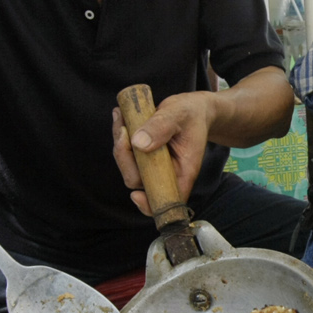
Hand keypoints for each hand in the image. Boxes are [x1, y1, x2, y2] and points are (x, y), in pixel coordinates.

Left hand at [111, 91, 213, 216]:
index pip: (167, 199)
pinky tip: (121, 117)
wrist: (193, 109)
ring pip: (128, 167)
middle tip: (123, 130)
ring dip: (119, 145)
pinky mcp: (143, 156)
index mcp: (183, 171)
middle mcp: (166, 173)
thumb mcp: (179, 114)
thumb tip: (138, 143)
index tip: (136, 195)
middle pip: (138, 181)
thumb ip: (161, 127)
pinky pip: (126, 154)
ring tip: (121, 118)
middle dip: (124, 158)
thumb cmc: (191, 113)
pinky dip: (120, 138)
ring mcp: (153, 166)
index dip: (149, 203)